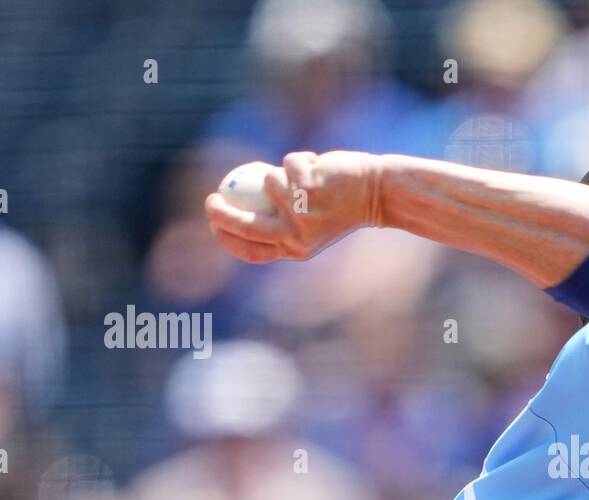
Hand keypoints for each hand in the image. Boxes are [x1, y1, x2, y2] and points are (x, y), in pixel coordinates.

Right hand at [203, 150, 380, 263]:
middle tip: (212, 197)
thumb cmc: (341, 208)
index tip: (213, 224)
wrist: (376, 194)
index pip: (251, 251)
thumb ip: (280, 224)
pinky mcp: (306, 183)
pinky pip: (288, 163)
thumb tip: (235, 215)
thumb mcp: (311, 226)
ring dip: (282, 173)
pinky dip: (301, 159)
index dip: (226, 238)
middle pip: (244, 224)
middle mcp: (296, 235)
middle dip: (220, 212)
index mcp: (295, 250)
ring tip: (307, 178)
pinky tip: (321, 168)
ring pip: (268, 182)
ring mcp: (300, 209)